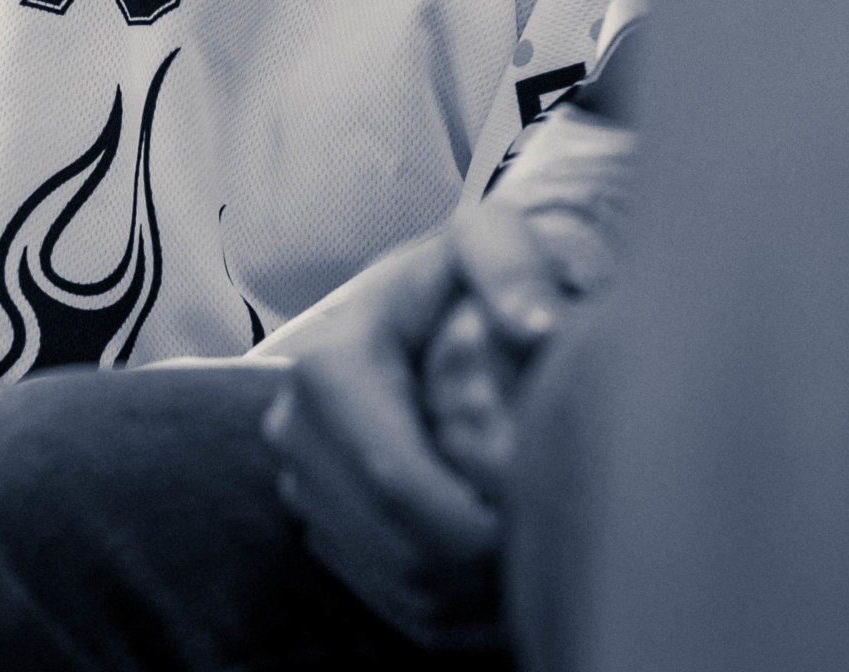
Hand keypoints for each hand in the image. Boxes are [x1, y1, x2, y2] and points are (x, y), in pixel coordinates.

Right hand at [260, 233, 504, 651]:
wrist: (413, 305)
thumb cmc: (456, 276)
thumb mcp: (486, 239)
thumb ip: (513, 264)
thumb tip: (538, 327)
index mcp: (329, 367)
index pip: (393, 480)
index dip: (468, 524)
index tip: (533, 524)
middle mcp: (296, 431)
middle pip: (395, 544)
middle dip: (478, 568)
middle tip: (552, 554)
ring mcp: (303, 484)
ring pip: (394, 583)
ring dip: (471, 597)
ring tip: (535, 566)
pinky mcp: (320, 524)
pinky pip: (387, 598)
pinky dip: (451, 608)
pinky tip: (500, 580)